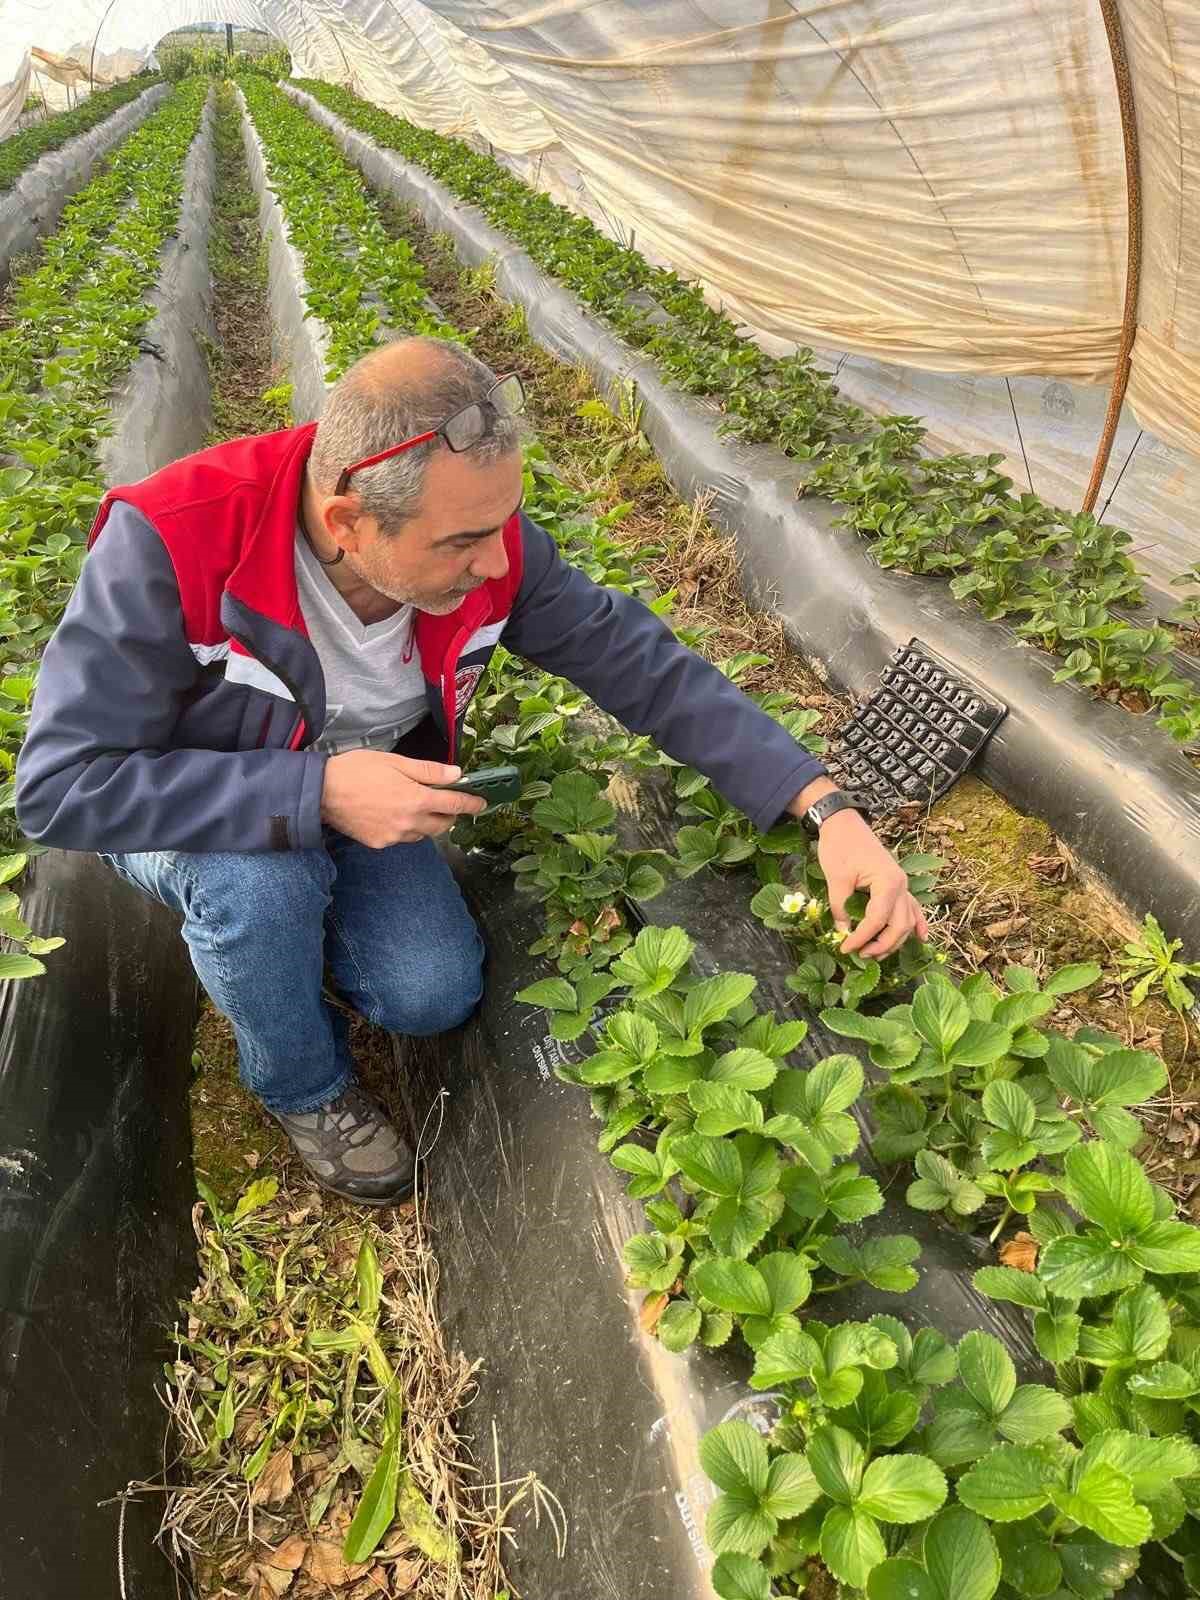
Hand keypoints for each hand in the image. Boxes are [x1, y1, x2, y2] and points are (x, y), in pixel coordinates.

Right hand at [319, 751, 484, 846]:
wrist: (321, 792)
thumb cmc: (358, 770)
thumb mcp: (396, 762)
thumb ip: (429, 771)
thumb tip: (457, 774)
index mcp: (417, 799)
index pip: (455, 804)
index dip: (471, 804)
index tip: (481, 803)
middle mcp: (410, 822)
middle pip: (443, 825)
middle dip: (449, 815)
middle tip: (446, 803)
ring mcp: (395, 836)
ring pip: (423, 834)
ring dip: (427, 823)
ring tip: (415, 806)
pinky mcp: (380, 844)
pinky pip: (402, 838)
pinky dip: (405, 829)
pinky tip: (393, 815)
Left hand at [816, 809, 927, 957]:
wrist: (843, 823)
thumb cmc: (839, 846)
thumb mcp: (836, 879)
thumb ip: (840, 908)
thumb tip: (842, 933)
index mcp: (888, 882)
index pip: (877, 920)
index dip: (861, 938)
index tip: (844, 947)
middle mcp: (901, 885)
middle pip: (899, 925)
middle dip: (882, 945)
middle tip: (860, 954)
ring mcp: (902, 884)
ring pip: (907, 920)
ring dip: (894, 940)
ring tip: (875, 953)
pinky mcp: (897, 884)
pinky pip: (912, 907)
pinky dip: (917, 923)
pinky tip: (921, 937)